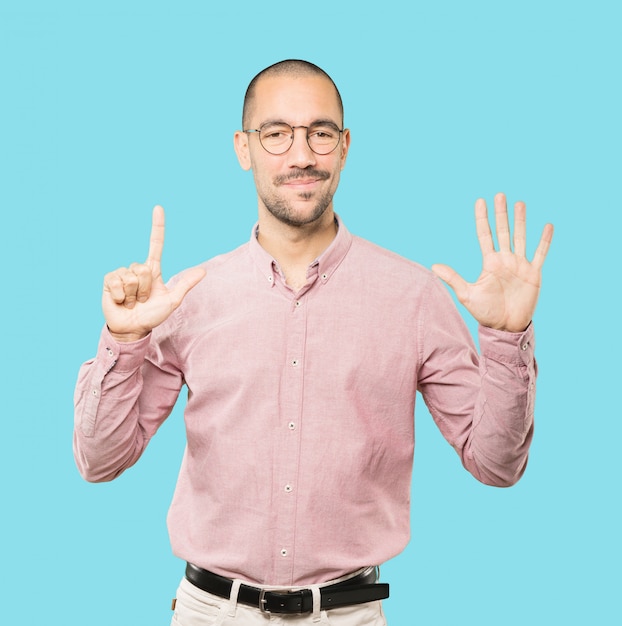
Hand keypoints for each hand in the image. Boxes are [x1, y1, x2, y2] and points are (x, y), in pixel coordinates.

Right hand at [102, 205, 205, 341]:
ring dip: (133, 294)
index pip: (156, 244)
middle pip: (144, 267)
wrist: (133, 329)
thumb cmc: (152, 315)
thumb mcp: (172, 301)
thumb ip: (185, 285)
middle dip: (145, 288)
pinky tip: (120, 301)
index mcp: (153, 270)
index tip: (158, 208)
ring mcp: (122, 274)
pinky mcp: (109, 281)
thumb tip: (203, 271)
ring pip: (131, 275)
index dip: (157, 227)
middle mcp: (137, 269)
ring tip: (132, 302)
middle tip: (143, 300)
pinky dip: (120, 295)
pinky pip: (117, 281)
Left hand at [431, 193, 553, 332]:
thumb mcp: (467, 295)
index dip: (482, 218)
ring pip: (521, 237)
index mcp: (489, 262)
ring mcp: (520, 265)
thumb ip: (453, 278)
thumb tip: (433, 266)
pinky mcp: (533, 273)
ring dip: (521, 221)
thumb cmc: (486, 312)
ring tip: (520, 203)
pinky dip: (544, 240)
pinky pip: (540, 253)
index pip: (485, 235)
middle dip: (501, 214)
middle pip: (503, 231)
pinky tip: (546, 225)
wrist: (506, 327)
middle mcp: (505, 260)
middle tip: (500, 195)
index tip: (480, 201)